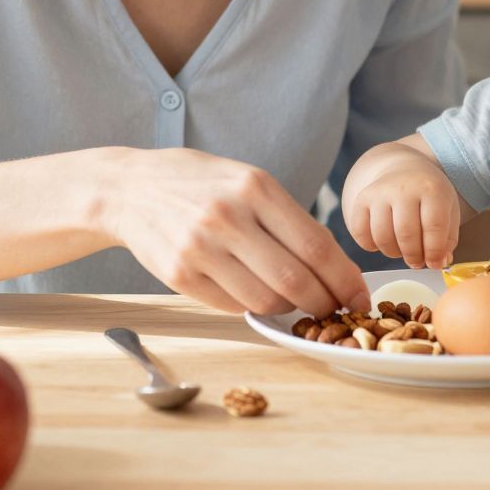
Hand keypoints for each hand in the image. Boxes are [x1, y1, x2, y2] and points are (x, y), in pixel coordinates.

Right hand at [103, 148, 367, 317]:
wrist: (130, 188)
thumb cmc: (200, 183)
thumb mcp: (247, 179)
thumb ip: (286, 217)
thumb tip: (334, 265)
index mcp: (255, 187)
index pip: (316, 246)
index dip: (345, 279)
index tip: (359, 296)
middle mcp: (228, 217)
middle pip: (295, 281)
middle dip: (324, 303)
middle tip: (334, 310)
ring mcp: (200, 248)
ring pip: (265, 301)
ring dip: (289, 308)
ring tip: (293, 300)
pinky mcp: (179, 276)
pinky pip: (232, 306)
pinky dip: (253, 307)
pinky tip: (255, 293)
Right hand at [342, 156, 461, 270]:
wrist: (404, 169)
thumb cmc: (429, 195)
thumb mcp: (449, 210)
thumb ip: (447, 239)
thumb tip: (438, 263)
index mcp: (432, 188)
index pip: (434, 226)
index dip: (435, 252)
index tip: (435, 263)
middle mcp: (404, 187)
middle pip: (406, 234)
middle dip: (413, 256)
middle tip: (417, 262)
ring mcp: (380, 192)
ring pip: (382, 236)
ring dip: (393, 253)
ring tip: (402, 250)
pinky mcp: (362, 199)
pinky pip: (360, 232)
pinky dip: (370, 245)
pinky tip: (384, 242)